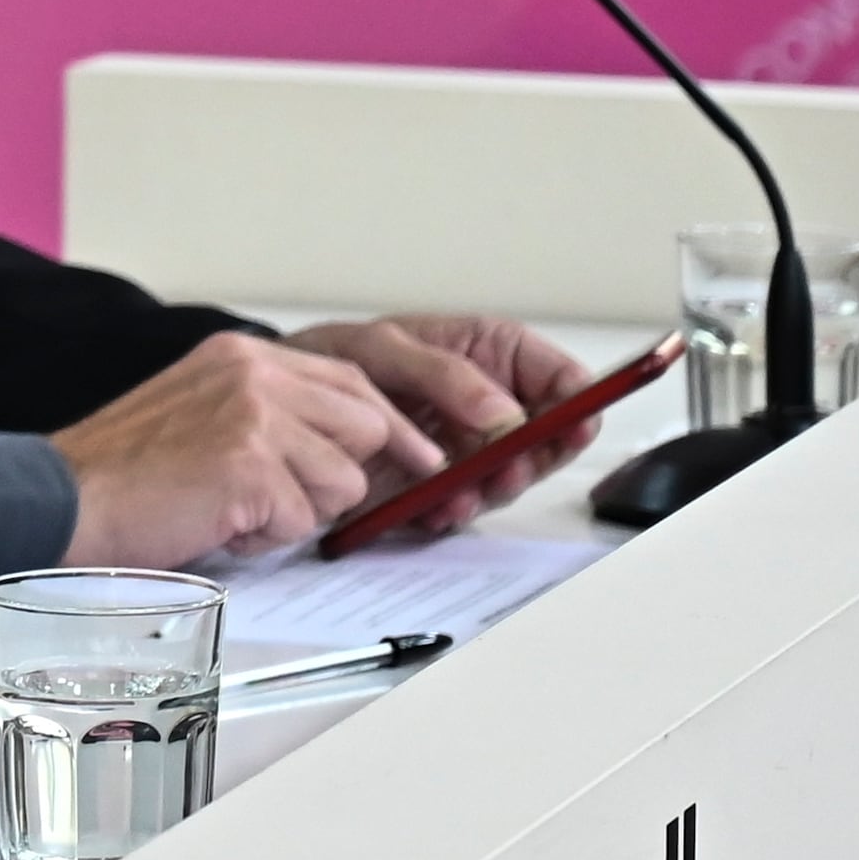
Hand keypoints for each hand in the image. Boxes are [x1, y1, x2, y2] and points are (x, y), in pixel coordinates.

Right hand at [49, 329, 415, 564]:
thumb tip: (344, 447)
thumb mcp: (202, 411)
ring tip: (233, 508)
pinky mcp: (250, 464)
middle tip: (293, 501)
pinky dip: (265, 536)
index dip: (389, 424)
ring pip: (342, 481)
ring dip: (296, 512)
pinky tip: (219, 522)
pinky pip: (303, 519)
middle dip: (340, 476)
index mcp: (241, 355)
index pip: (350, 379)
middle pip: (364, 425)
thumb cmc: (126, 471)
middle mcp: (253, 372)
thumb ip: (270, 412)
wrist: (66, 498)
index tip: (422, 456)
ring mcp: (254, 415)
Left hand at [284, 313, 596, 539]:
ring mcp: (467, 446)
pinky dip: (455, 509)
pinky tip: (439, 508)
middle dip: (536, 456)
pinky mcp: (440, 483)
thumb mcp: (385, 350)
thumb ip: (446, 375)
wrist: (283, 404)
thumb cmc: (332, 356)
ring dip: (494, 487)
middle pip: (547, 437)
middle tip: (512, 467)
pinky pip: (466, 503)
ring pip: (510, 475)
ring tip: (467, 489)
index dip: (575, 402)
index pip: (560, 377)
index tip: (573, 423)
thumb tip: (504, 414)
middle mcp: (488, 403)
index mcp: (489, 354)